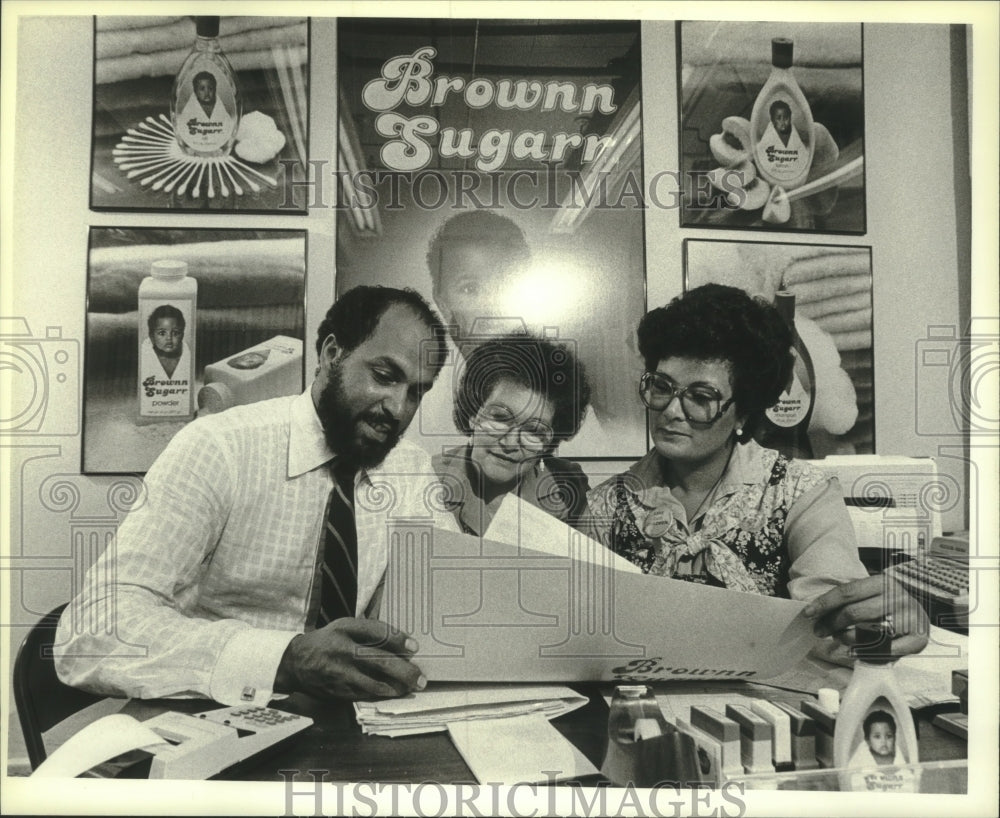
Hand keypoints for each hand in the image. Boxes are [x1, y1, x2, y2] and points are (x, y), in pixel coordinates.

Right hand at [274, 618, 426, 699]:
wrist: (295, 663)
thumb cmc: (327, 642)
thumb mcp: (344, 627)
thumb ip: (368, 631)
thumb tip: (400, 642)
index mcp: (344, 629)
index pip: (376, 631)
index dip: (398, 639)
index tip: (415, 647)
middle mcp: (342, 650)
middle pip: (379, 661)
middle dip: (404, 670)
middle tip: (420, 677)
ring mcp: (339, 673)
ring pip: (374, 683)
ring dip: (397, 687)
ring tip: (412, 687)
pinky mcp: (337, 691)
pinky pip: (364, 694)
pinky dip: (382, 694)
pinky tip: (394, 693)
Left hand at [802, 575, 928, 656]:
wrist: (921, 609)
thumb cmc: (887, 603)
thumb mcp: (870, 593)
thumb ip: (848, 600)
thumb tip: (815, 612)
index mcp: (882, 582)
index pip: (847, 592)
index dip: (824, 603)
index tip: (807, 613)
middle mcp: (897, 597)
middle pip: (854, 612)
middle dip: (831, 623)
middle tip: (819, 630)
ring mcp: (910, 618)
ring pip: (867, 633)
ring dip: (846, 638)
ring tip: (838, 637)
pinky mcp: (918, 639)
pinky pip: (884, 651)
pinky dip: (865, 652)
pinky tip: (853, 651)